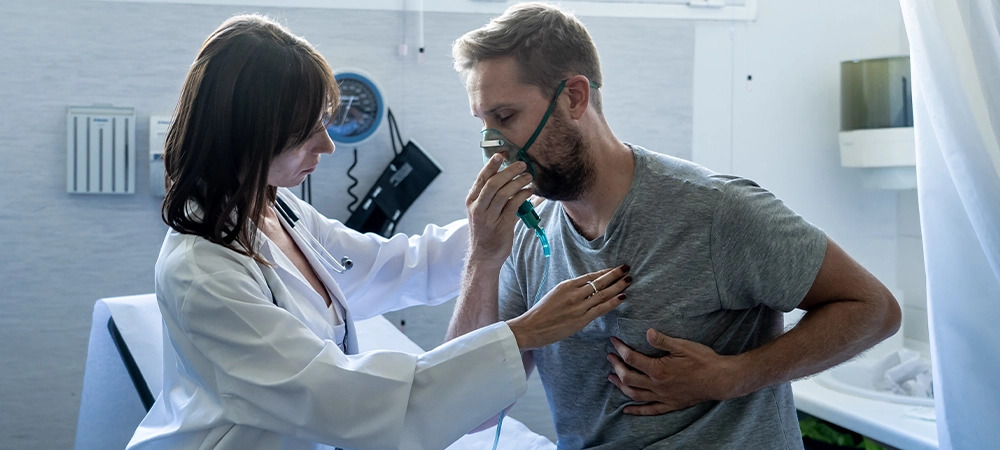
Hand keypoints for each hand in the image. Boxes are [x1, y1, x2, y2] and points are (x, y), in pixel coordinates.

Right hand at [465, 153, 533, 270]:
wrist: (484, 256)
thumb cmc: (486, 231)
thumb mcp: (483, 211)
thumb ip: (493, 195)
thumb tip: (510, 177)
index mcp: (472, 201)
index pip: (481, 178)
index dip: (492, 164)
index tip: (503, 153)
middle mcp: (478, 207)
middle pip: (493, 183)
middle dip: (509, 171)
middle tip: (522, 164)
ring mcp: (489, 217)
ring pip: (504, 193)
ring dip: (518, 182)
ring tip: (528, 177)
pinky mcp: (501, 225)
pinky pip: (513, 205)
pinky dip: (523, 196)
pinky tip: (529, 191)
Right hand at [508, 265, 631, 350]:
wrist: (531, 328)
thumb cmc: (540, 313)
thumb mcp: (554, 295)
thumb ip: (570, 291)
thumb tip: (585, 289)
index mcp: (566, 285)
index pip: (591, 276)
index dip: (605, 272)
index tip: (615, 268)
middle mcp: (573, 293)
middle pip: (599, 282)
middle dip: (615, 275)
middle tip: (627, 268)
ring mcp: (578, 306)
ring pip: (603, 293)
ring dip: (618, 286)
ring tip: (628, 280)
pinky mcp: (580, 319)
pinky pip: (601, 309)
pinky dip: (613, 302)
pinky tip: (623, 297)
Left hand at [607, 329, 741, 414]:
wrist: (720, 379)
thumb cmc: (703, 360)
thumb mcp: (682, 346)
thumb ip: (662, 341)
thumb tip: (646, 332)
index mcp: (658, 370)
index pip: (631, 358)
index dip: (620, 349)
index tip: (613, 341)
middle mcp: (657, 386)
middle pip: (628, 377)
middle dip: (616, 366)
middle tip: (609, 357)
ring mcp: (663, 397)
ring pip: (635, 394)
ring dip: (621, 386)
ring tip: (612, 377)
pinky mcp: (670, 404)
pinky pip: (650, 410)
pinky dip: (636, 411)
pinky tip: (626, 410)